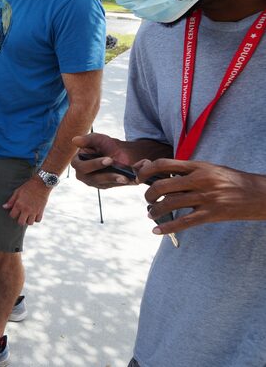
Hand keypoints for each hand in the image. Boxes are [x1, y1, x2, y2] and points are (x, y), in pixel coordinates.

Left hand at [3, 176, 50, 224]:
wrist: (41, 183)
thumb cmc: (28, 187)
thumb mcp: (17, 192)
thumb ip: (11, 201)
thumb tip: (4, 207)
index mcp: (19, 204)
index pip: (12, 216)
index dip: (12, 214)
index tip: (14, 211)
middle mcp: (26, 209)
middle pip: (21, 222)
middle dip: (20, 220)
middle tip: (21, 215)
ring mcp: (34, 211)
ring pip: (30, 223)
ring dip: (28, 220)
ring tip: (28, 215)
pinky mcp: (41, 211)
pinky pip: (38, 220)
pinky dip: (36, 219)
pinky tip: (34, 214)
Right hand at [70, 133, 139, 188]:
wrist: (120, 152)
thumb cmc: (106, 145)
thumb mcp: (98, 139)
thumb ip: (87, 139)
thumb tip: (75, 140)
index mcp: (77, 162)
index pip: (81, 166)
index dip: (94, 164)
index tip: (109, 160)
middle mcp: (83, 175)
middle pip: (93, 178)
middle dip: (107, 175)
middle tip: (121, 173)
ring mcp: (94, 182)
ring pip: (104, 183)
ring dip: (115, 180)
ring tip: (126, 178)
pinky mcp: (105, 185)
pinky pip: (113, 185)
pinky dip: (122, 182)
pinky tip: (131, 179)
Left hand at [138, 158, 265, 234]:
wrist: (261, 194)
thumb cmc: (232, 180)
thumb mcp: (210, 168)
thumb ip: (187, 171)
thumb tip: (160, 174)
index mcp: (198, 166)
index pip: (164, 164)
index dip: (146, 171)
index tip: (139, 178)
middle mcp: (200, 179)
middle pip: (162, 186)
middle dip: (148, 194)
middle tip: (147, 200)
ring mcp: (206, 197)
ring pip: (169, 204)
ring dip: (155, 211)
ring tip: (152, 214)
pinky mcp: (212, 214)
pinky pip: (183, 222)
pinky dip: (166, 227)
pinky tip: (156, 230)